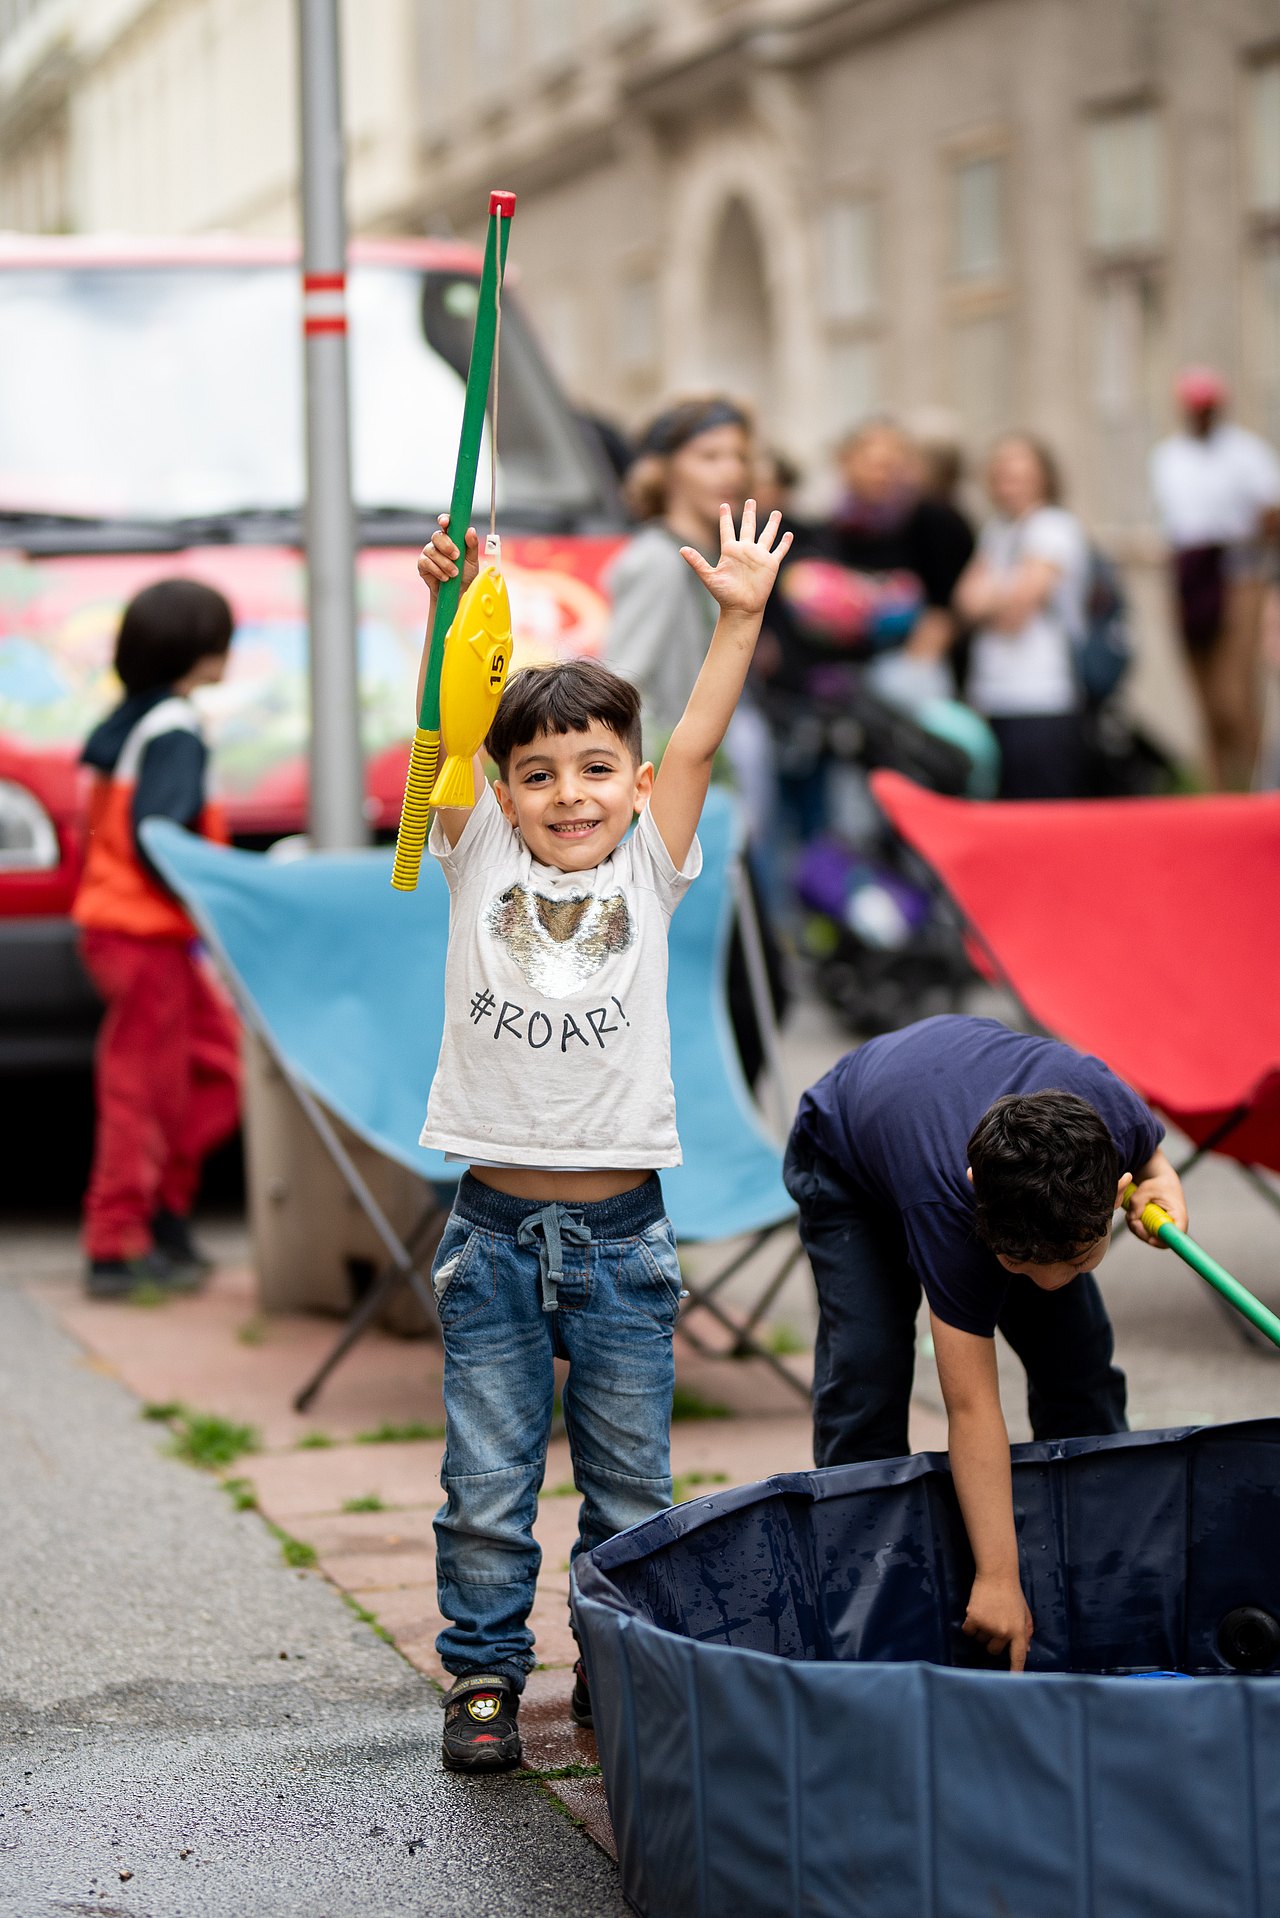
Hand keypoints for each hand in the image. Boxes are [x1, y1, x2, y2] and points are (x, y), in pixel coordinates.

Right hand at [417, 514, 478, 597]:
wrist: (458, 594)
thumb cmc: (466, 575)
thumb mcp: (472, 560)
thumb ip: (472, 545)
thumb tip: (470, 530)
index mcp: (452, 537)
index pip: (446, 524)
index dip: (444, 520)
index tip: (445, 522)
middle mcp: (439, 543)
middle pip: (437, 536)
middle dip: (447, 545)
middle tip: (456, 556)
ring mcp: (430, 553)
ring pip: (432, 550)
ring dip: (444, 562)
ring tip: (454, 573)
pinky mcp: (423, 564)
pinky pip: (426, 562)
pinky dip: (437, 570)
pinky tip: (445, 577)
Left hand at [680, 499, 793, 618]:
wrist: (741, 608)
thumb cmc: (724, 595)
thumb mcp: (709, 577)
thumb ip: (697, 562)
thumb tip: (681, 549)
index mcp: (730, 551)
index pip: (727, 529)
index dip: (725, 518)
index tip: (724, 505)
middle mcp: (745, 550)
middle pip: (748, 527)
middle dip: (749, 513)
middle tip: (751, 500)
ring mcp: (759, 556)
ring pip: (767, 535)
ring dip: (772, 524)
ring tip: (776, 512)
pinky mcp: (770, 564)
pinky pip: (779, 551)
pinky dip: (784, 543)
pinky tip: (788, 534)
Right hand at [961, 1573, 1032, 1671]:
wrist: (997, 1574)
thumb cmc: (1012, 1593)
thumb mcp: (1024, 1613)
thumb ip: (1026, 1631)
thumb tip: (1026, 1650)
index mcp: (1019, 1631)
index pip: (1018, 1656)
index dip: (1016, 1671)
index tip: (1013, 1682)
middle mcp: (1004, 1631)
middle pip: (993, 1650)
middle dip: (992, 1640)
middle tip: (994, 1622)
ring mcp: (988, 1626)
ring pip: (980, 1640)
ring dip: (981, 1630)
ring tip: (987, 1612)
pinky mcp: (974, 1619)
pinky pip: (968, 1631)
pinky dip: (969, 1625)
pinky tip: (975, 1611)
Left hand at [1124, 1172, 1188, 1245]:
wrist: (1163, 1183)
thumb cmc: (1160, 1185)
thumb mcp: (1147, 1188)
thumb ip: (1138, 1201)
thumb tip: (1133, 1217)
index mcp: (1178, 1215)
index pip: (1176, 1235)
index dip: (1163, 1240)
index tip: (1150, 1239)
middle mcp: (1174, 1225)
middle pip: (1160, 1241)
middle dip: (1142, 1232)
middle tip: (1133, 1220)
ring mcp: (1165, 1229)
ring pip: (1149, 1238)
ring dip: (1137, 1228)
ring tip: (1133, 1213)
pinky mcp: (1157, 1229)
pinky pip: (1145, 1234)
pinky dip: (1136, 1226)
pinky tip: (1135, 1215)